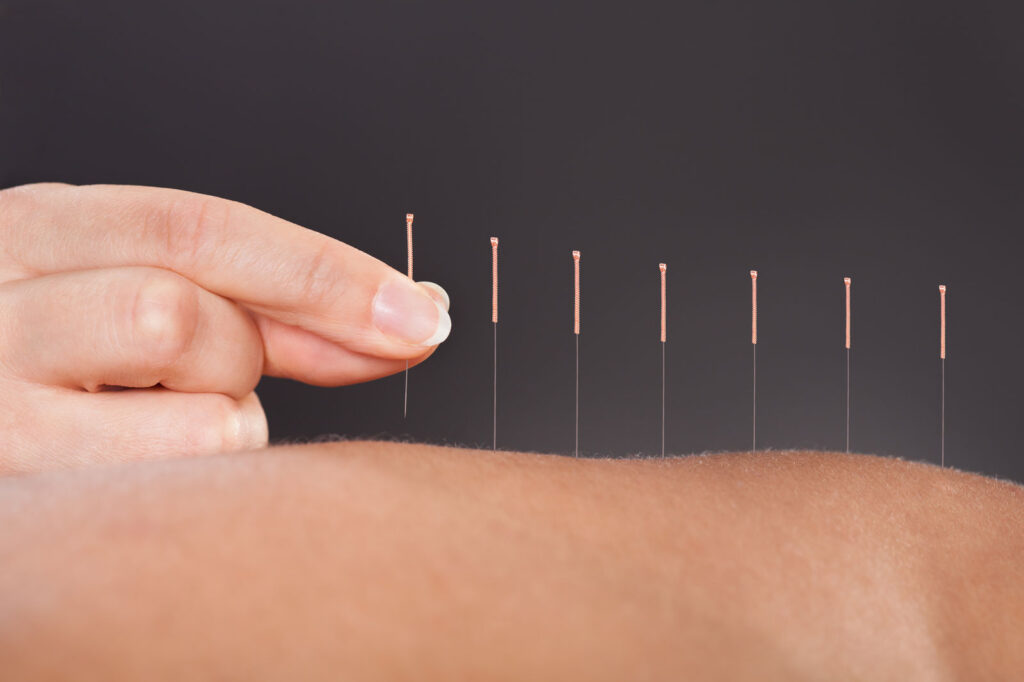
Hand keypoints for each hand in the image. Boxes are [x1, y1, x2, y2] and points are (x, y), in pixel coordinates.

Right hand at [0, 183, 449, 473]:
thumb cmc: (66, 362)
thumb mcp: (141, 298)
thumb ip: (265, 307)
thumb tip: (408, 321)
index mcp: (41, 230)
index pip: (202, 228)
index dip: (328, 274)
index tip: (424, 317)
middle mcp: (1, 305)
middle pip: (189, 314)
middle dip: (239, 355)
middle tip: (210, 374)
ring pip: (194, 411)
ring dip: (217, 424)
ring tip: (150, 422)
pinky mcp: (18, 490)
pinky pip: (174, 491)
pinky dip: (192, 483)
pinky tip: (131, 467)